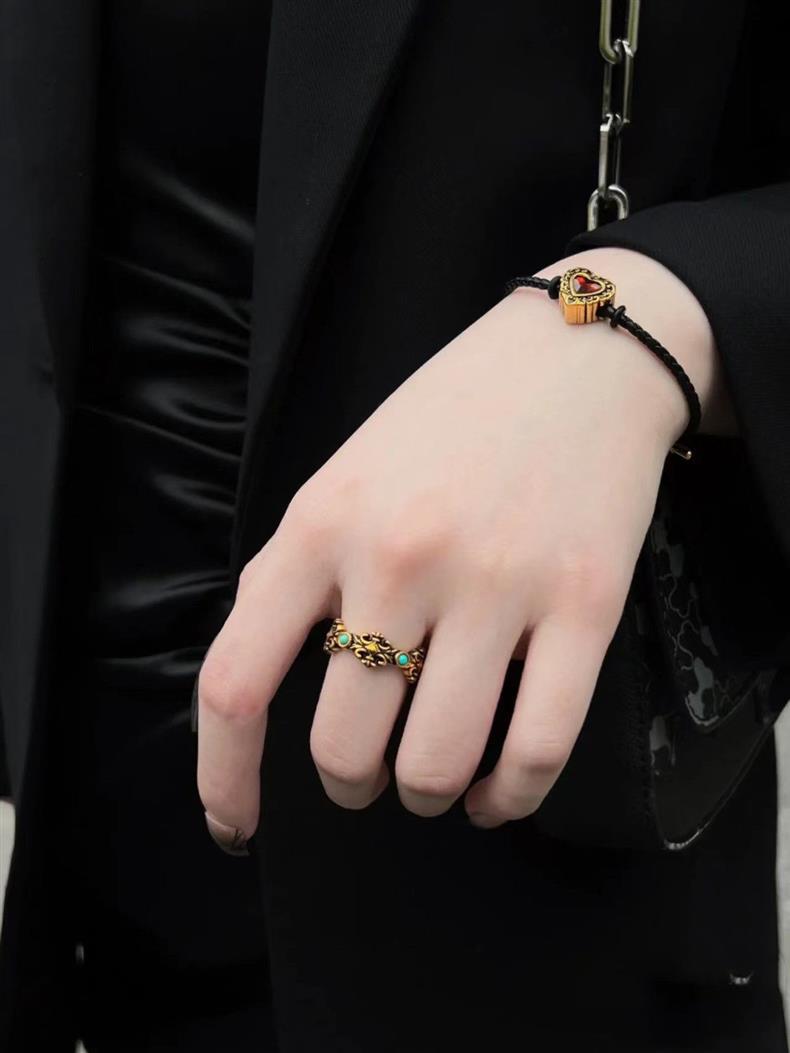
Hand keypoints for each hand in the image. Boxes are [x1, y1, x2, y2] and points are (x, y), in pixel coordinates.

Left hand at [196, 245, 726, 846]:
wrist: (576, 358)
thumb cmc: (450, 418)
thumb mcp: (343, 473)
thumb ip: (293, 569)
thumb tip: (263, 676)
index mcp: (320, 525)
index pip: (236, 684)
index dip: (224, 779)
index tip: (236, 825)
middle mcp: (399, 559)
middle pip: (343, 745)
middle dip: (349, 784)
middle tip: (365, 772)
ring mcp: (496, 585)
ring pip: (435, 763)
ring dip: (424, 793)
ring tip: (430, 778)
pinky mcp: (584, 605)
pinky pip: (537, 748)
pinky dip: (509, 796)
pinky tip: (495, 792)